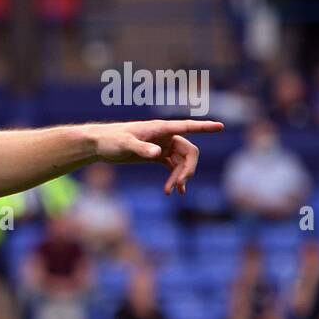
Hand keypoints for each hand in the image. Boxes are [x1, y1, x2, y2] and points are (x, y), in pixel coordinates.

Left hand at [89, 119, 223, 194]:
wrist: (98, 145)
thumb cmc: (110, 140)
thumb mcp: (125, 145)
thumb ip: (141, 148)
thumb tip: (158, 153)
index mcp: (160, 129)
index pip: (187, 126)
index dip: (205, 127)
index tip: (221, 127)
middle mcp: (165, 136)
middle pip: (189, 151)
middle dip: (188, 169)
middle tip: (179, 186)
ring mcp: (161, 146)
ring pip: (181, 161)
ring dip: (180, 176)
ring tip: (171, 192)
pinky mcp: (155, 155)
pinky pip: (172, 166)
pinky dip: (174, 177)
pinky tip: (172, 191)